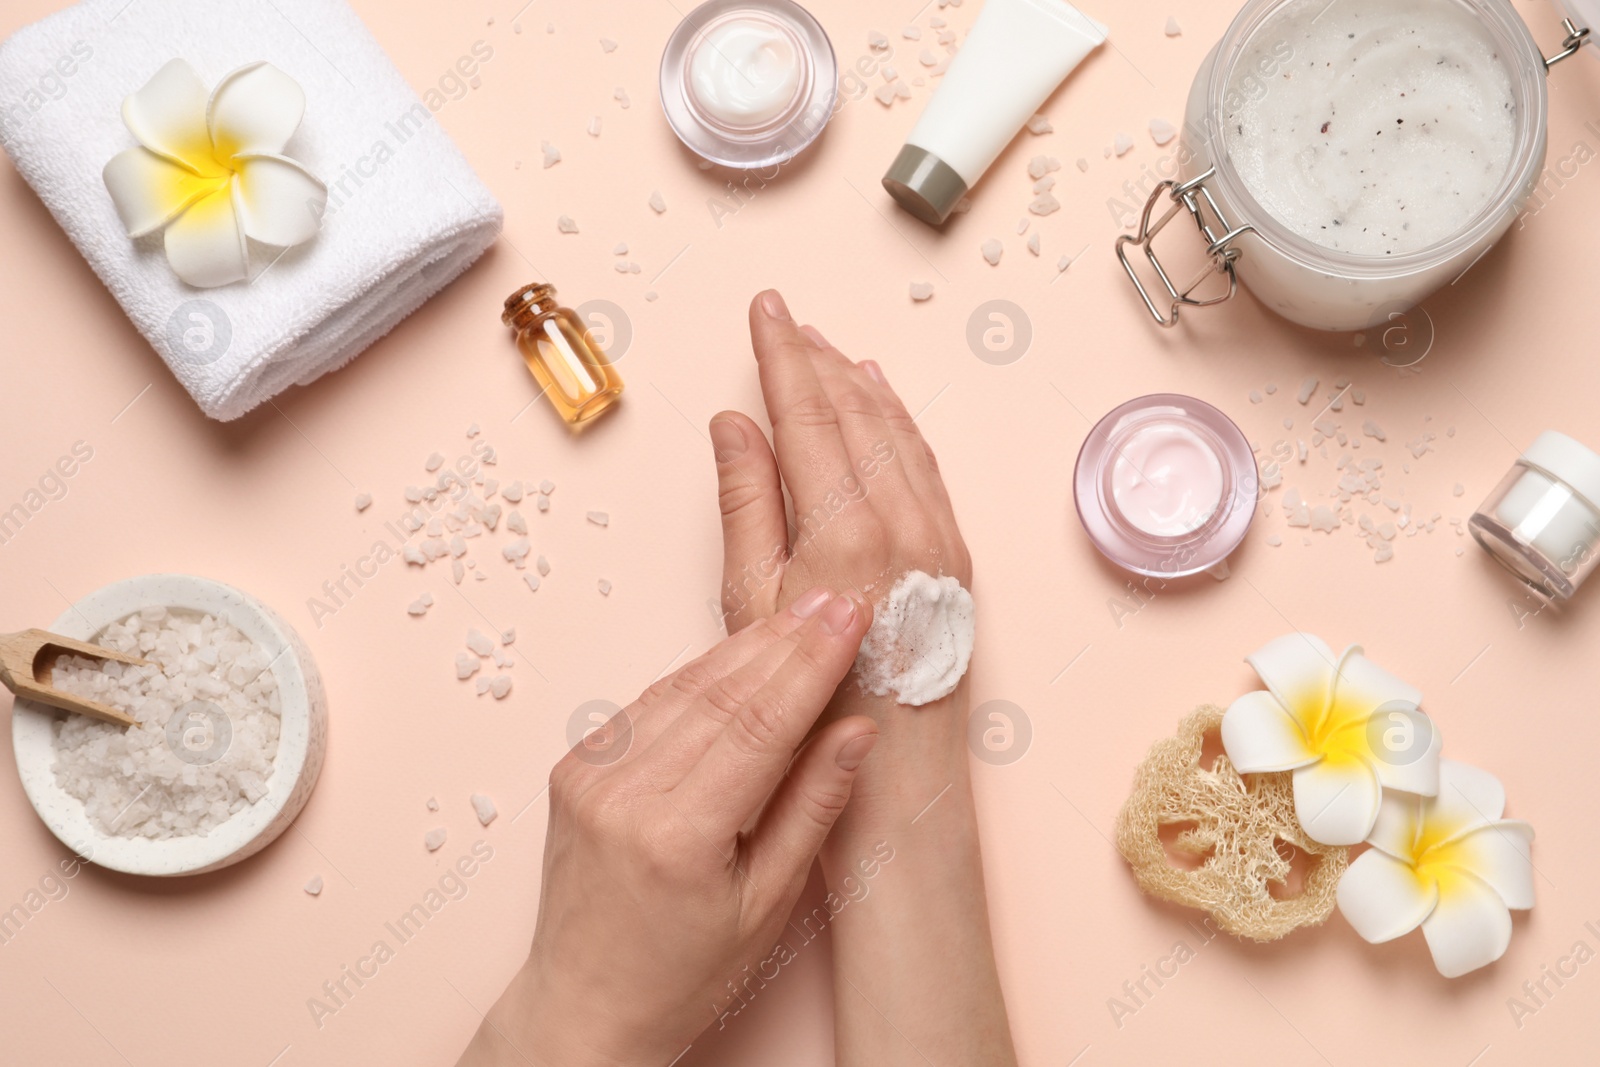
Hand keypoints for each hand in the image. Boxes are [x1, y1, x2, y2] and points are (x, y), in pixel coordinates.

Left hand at [457, 589, 876, 1066]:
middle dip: (786, 640)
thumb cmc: (684, 972)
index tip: (851, 617)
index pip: (758, 724)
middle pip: (720, 693)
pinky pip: (651, 703)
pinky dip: (703, 675)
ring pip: (683, 686)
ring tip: (804, 612)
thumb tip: (858, 729)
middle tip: (838, 598)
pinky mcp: (576, 766)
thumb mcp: (769, 903)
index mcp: (676, 838)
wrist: (585, 1002)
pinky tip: (746, 653)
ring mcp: (590, 775)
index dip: (810, 664)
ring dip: (747, 647)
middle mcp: (623, 795)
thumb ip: (812, 807)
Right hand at [709, 293, 1014, 1064]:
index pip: (809, 410)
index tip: (765, 308)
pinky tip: (885, 409)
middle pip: (857, 410)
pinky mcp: (957, 559)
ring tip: (829, 350)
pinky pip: (927, 466)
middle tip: (786, 318)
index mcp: (845, 524)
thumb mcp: (754, 608)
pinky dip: (901, 426)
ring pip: (898, 432)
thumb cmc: (811, 713)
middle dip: (818, 357)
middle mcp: (904, 518)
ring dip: (862, 384)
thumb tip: (735, 423)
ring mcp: (940, 537)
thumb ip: (748, 505)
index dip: (782, 353)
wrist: (897, 790)